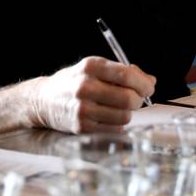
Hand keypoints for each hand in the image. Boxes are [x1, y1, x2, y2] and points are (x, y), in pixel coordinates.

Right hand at [29, 56, 155, 132]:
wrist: (44, 100)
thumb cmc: (75, 82)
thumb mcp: (95, 68)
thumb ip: (124, 72)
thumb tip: (151, 81)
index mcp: (91, 66)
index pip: (127, 75)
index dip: (144, 83)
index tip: (149, 87)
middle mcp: (85, 87)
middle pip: (128, 99)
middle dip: (139, 100)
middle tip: (136, 99)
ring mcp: (83, 109)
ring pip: (124, 116)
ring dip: (128, 113)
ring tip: (118, 107)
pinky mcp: (82, 127)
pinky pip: (115, 129)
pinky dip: (118, 124)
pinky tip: (109, 116)